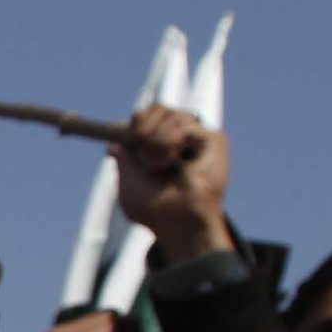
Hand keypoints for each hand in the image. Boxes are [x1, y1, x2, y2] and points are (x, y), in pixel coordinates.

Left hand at [110, 106, 229, 263]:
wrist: (175, 223)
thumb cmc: (154, 210)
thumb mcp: (128, 179)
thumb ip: (124, 156)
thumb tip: (116, 136)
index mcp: (163, 146)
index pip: (149, 114)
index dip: (137, 121)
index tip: (130, 138)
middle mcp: (183, 138)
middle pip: (159, 108)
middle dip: (143, 131)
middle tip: (143, 157)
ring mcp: (199, 138)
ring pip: (171, 115)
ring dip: (156, 142)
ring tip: (159, 166)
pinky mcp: (215, 140)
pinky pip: (185, 125)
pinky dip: (170, 142)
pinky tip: (172, 162)